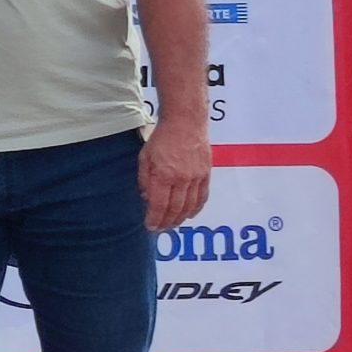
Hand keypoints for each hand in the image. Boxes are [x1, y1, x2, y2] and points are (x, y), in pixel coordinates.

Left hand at [139, 116, 211, 231]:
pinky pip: (202, 196)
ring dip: (181, 218)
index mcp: (163, 175)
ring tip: (173, 225)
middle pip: (175, 208)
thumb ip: (145, 179)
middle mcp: (181, 179)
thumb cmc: (162, 138)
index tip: (150, 227)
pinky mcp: (206, 174)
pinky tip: (190, 214)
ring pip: (190, 206)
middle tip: (161, 229)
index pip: (159, 204)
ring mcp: (196, 177)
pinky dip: (196, 208)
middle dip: (167, 222)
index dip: (155, 219)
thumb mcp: (144, 157)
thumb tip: (146, 198)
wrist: (186, 123)